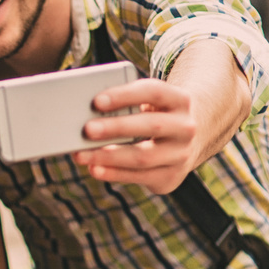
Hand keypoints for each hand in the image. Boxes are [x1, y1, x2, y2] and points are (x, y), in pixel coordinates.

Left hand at [74, 78, 202, 193]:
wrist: (186, 142)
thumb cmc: (155, 117)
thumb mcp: (150, 105)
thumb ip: (126, 105)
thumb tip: (86, 114)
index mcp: (180, 100)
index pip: (154, 92)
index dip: (125, 95)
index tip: (96, 101)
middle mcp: (186, 127)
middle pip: (151, 125)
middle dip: (116, 127)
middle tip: (87, 130)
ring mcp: (181, 154)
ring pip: (143, 156)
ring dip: (109, 156)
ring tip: (82, 155)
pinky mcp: (171, 177)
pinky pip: (139, 176)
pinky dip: (114, 173)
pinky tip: (95, 169)